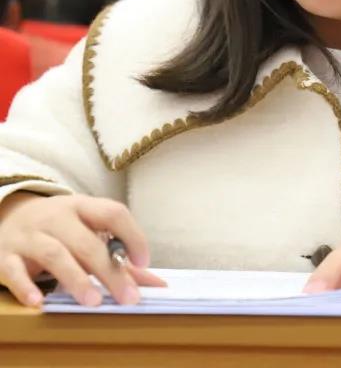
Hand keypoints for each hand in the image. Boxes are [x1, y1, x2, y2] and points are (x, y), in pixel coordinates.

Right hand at [0, 193, 165, 307]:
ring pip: (55, 254)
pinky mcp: (6, 256)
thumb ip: (120, 255)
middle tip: (126, 296)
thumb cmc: (61, 227)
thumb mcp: (88, 230)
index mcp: (83, 207)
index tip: (144, 262)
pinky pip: (15, 271)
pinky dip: (27, 287)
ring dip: (76, 279)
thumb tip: (157, 282)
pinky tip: (40, 302)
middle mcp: (57, 217)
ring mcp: (30, 236)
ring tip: (93, 302)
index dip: (133, 236)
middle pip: (87, 242)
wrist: (10, 216)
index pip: (113, 213)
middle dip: (109, 270)